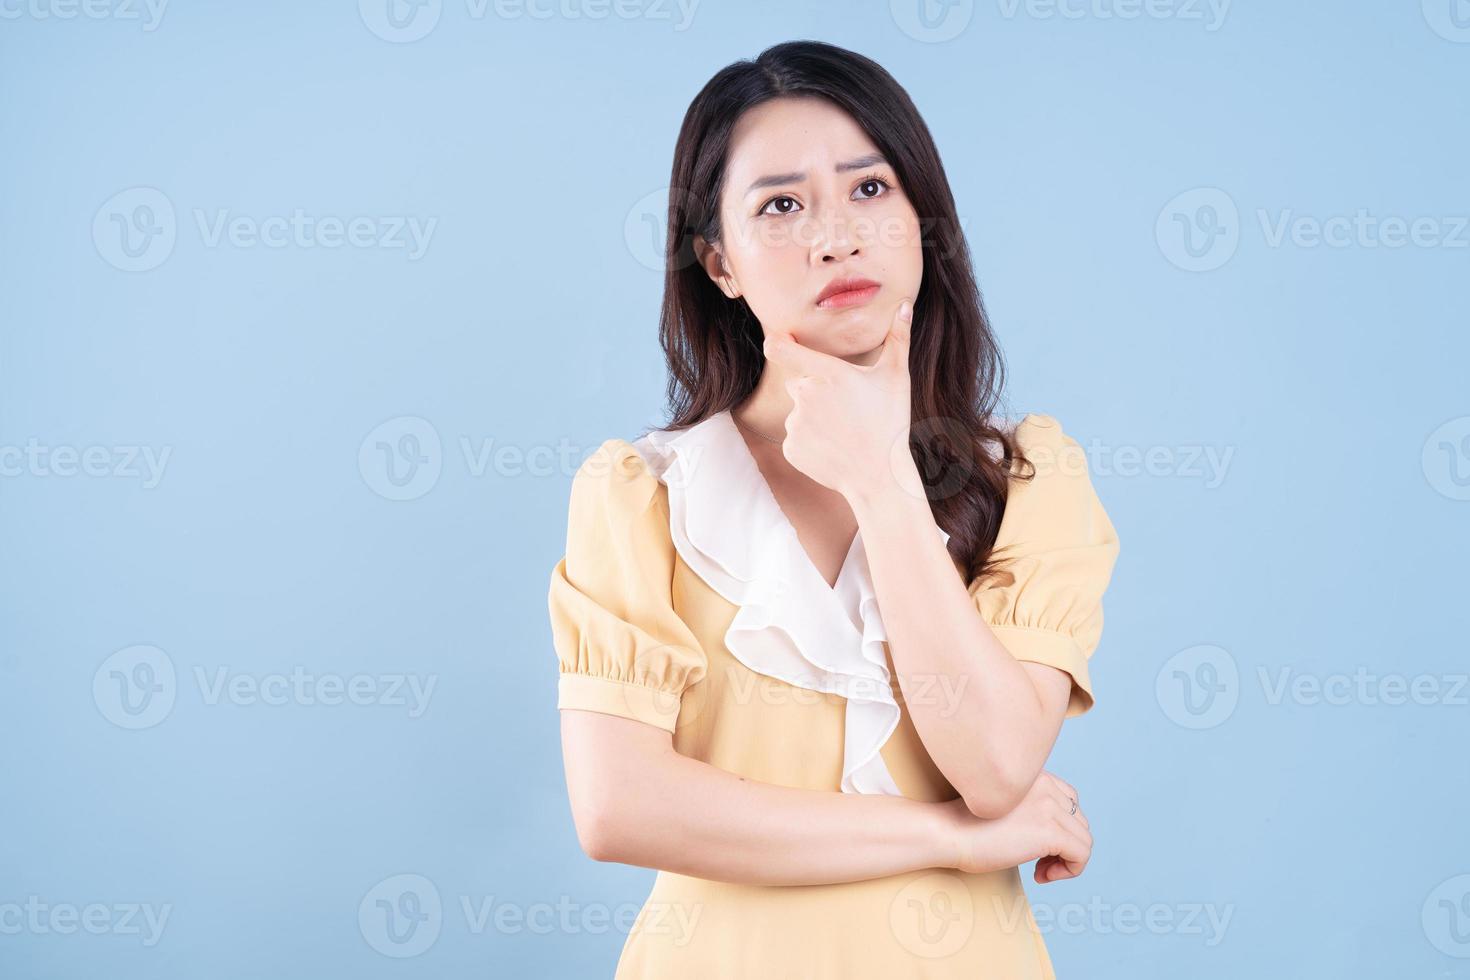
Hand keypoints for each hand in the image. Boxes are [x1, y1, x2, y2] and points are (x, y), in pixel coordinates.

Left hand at [760, 297, 914, 499]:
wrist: (879, 476)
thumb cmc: (891, 422)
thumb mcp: (897, 377)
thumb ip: (898, 337)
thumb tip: (904, 305)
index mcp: (827, 373)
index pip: (780, 348)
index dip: (777, 342)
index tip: (781, 341)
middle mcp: (805, 395)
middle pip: (797, 382)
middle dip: (814, 389)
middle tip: (844, 406)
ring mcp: (795, 423)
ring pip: (797, 412)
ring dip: (813, 417)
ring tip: (843, 430)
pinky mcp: (791, 448)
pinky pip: (796, 437)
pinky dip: (810, 441)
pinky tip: (834, 447)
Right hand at [939, 770, 1091, 882]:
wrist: (947, 833)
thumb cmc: (965, 826)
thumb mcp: (1003, 805)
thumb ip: (1030, 808)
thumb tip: (1060, 838)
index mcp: (1032, 774)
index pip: (1070, 800)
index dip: (1060, 828)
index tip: (1037, 847)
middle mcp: (1044, 783)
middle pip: (1079, 821)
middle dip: (1063, 846)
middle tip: (1038, 864)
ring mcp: (1048, 806)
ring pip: (1084, 839)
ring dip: (1066, 861)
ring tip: (1039, 870)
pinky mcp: (1050, 831)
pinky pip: (1082, 855)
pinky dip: (1069, 871)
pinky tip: (1040, 875)